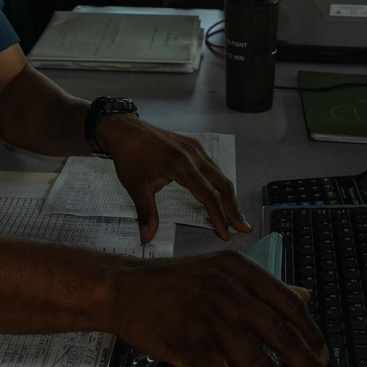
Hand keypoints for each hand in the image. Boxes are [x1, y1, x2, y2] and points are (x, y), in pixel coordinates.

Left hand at [97, 117, 247, 241]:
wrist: (124, 129)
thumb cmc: (128, 156)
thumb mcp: (135, 186)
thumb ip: (146, 213)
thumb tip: (147, 237)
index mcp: (180, 165)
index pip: (208, 195)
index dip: (219, 216)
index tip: (226, 233)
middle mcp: (192, 154)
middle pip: (222, 183)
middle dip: (234, 207)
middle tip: (242, 227)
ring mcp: (194, 147)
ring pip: (220, 173)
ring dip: (228, 194)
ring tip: (234, 213)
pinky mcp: (192, 144)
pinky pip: (212, 165)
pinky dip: (220, 181)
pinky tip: (220, 192)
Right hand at [112, 250, 334, 366]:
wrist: (123, 289)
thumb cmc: (170, 282)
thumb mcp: (218, 268)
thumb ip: (259, 283)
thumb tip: (302, 295)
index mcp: (237, 269)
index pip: (288, 302)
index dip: (311, 333)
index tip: (325, 355)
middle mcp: (227, 290)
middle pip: (281, 335)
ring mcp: (209, 319)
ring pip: (259, 364)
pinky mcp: (191, 345)